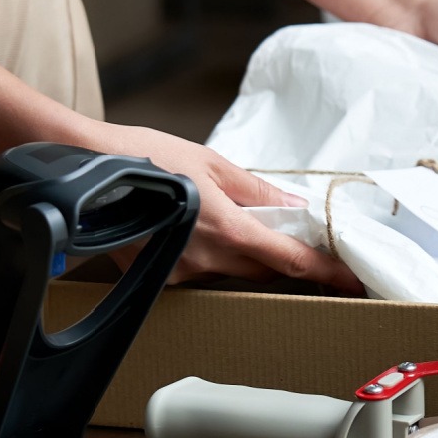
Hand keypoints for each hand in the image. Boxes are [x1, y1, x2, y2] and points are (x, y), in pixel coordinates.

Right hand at [100, 124, 364, 292]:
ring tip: (224, 216)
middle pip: (265, 270)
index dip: (327, 273)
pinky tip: (195, 227)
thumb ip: (257, 189)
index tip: (353, 281)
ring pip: (233, 272)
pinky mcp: (162, 277)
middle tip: (299, 237)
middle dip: (283, 256)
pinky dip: (213, 254)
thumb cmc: (143, 156)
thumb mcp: (211, 163)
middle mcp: (207, 259)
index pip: (291, 261)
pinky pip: (203, 271)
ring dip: (244, 252)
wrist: (84, 169)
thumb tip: (293, 206)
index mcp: (227, 229)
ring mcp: (182, 273)